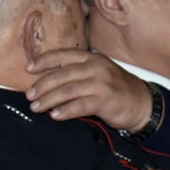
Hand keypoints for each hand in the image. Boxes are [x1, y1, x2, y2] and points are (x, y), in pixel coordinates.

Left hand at [24, 47, 155, 129]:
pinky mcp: (106, 100)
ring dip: (49, 99)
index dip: (44, 60)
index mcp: (91, 58)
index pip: (63, 54)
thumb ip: (76, 73)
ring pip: (68, 90)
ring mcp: (102, 83)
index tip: (28, 69)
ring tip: (36, 107)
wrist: (141, 103)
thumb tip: (46, 80)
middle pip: (62, 74)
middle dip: (42, 84)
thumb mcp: (97, 73)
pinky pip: (81, 105)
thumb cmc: (114, 89)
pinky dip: (65, 111)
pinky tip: (54, 116)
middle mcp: (96, 67)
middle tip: (29, 95)